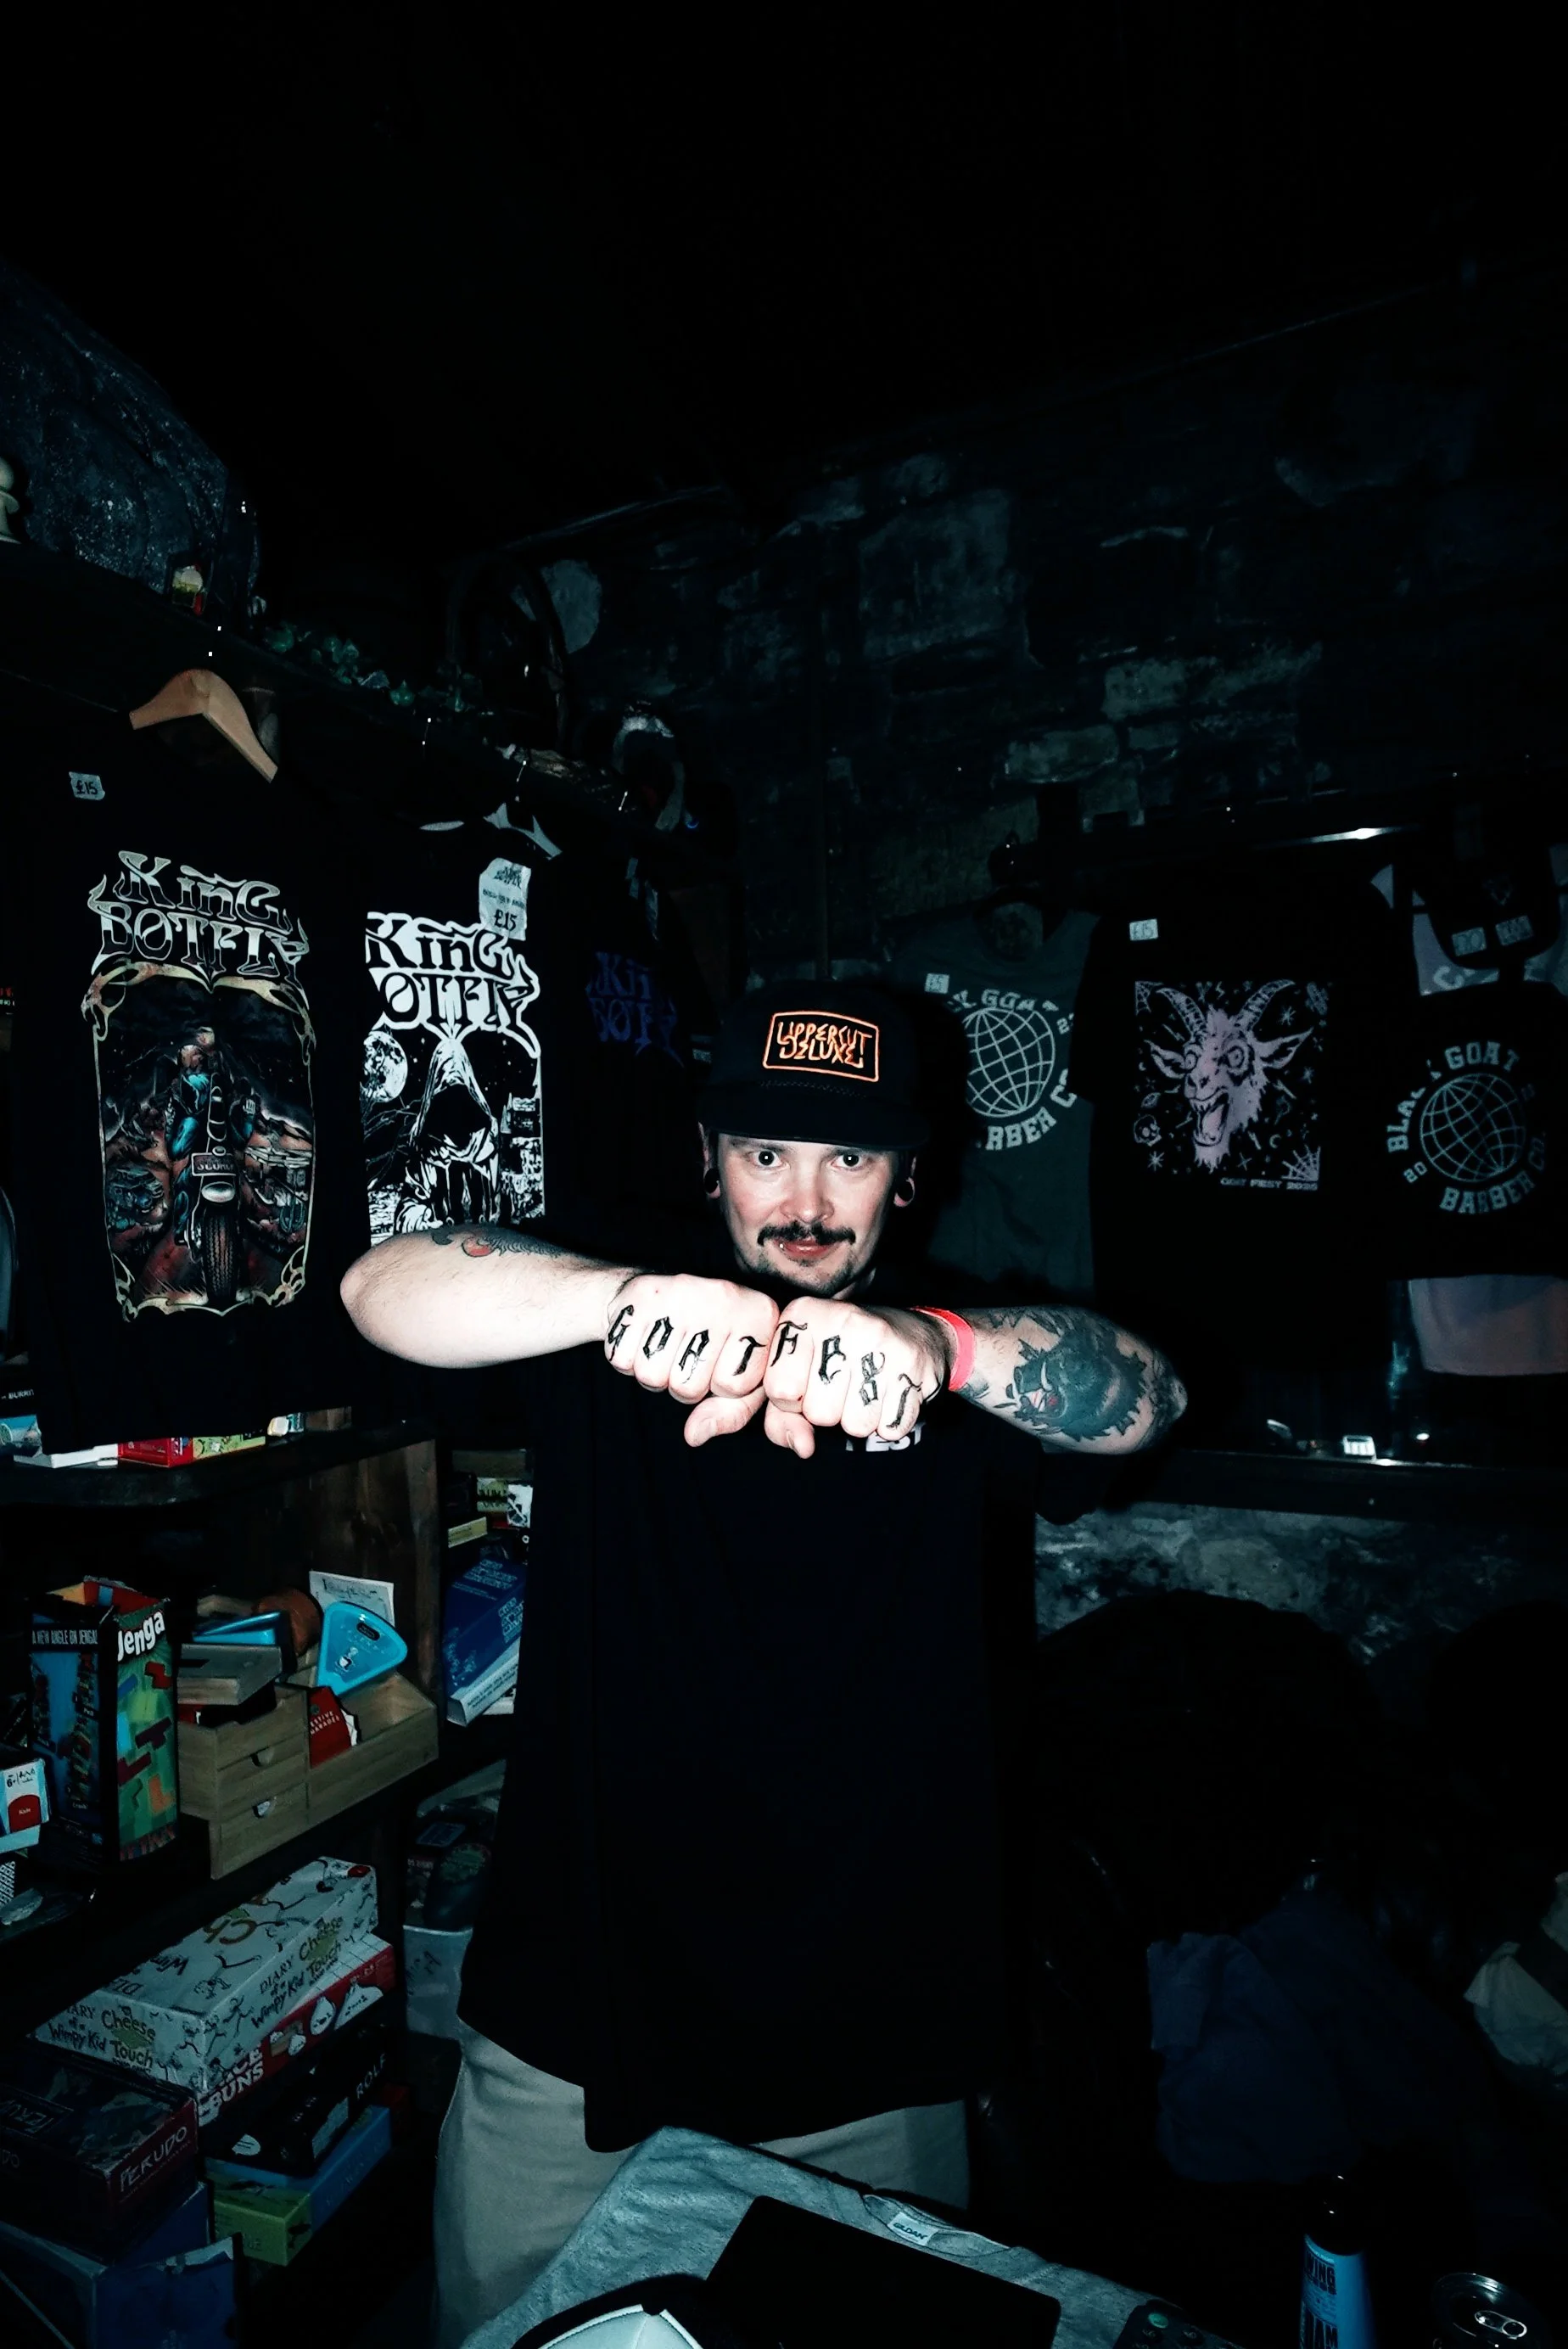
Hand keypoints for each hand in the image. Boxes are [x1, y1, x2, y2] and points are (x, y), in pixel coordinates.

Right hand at [604, 1274, 778, 1443]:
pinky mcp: (639, 1295)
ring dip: (654, 1373)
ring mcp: (680, 1292)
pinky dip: (627, 1359)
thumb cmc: (712, 1343)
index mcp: (760, 1315)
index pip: (734, 1386)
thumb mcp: (738, 1376)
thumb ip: (732, 1412)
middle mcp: (723, 1296)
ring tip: (666, 1347)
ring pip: (653, 1375)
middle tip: (686, 1356)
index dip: (720, 1385)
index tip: (719, 1363)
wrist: (663, 1297)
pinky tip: (643, 1337)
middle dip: (683, 1384)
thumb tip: (695, 1435)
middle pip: (688, 1386)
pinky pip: (621, 1358)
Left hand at [754, 1301, 952, 1457]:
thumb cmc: (841, 1356)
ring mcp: (881, 1341)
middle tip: (844, 1384)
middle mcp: (842, 1321)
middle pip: (819, 1413)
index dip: (793, 1399)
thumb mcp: (800, 1374)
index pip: (781, 1390)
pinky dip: (889, 1421)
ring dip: (860, 1419)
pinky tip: (889, 1394)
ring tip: (866, 1388)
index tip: (808, 1380)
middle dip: (829, 1411)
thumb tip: (802, 1448)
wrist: (911, 1332)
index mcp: (803, 1315)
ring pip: (856, 1425)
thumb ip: (781, 1416)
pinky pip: (890, 1428)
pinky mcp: (912, 1364)